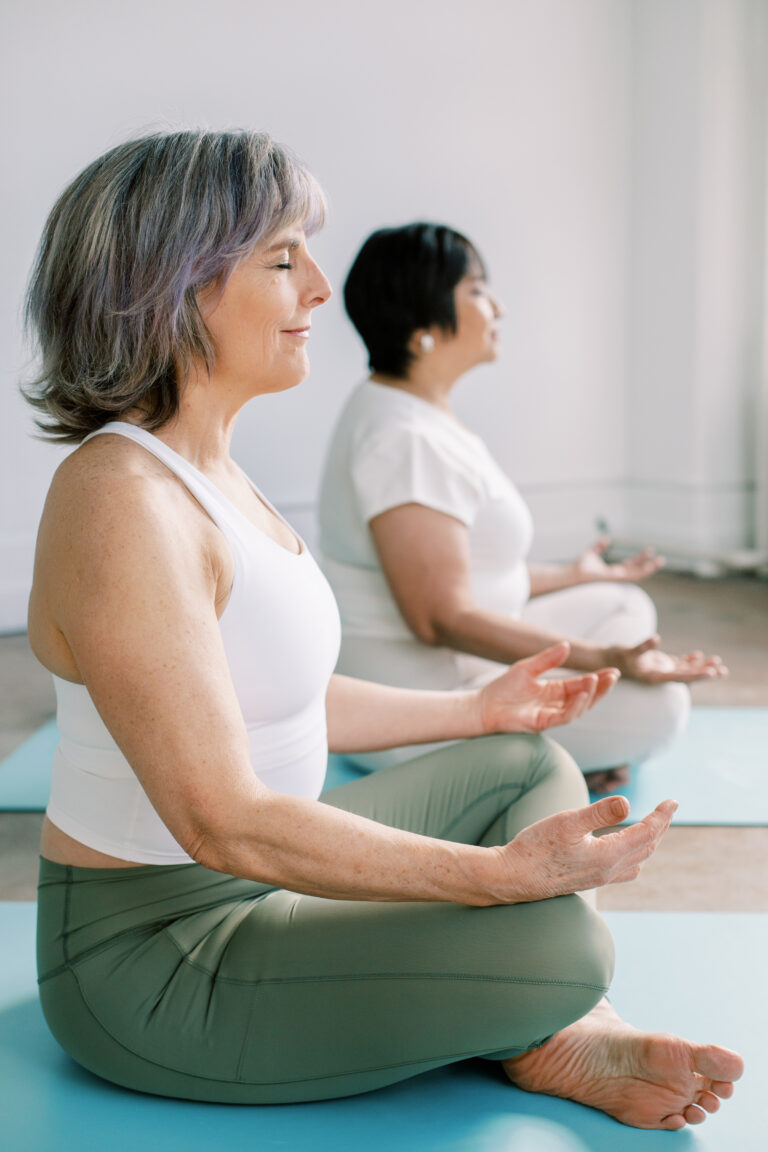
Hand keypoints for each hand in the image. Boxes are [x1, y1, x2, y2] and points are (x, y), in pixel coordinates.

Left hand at [477, 642, 619, 735]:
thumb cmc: (503, 688)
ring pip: (579, 708)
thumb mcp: (527, 667)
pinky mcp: (543, 723)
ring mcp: (551, 714)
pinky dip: (575, 706)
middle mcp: (556, 703)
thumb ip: (548, 659)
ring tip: (597, 681)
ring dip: (590, 696)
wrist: (483, 705)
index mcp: (554, 690)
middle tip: (614, 676)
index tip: (613, 671)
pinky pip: (564, 717)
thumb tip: (567, 645)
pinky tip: (582, 694)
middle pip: (586, 697)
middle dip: (601, 688)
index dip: (597, 679)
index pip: (581, 684)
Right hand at [488, 795, 676, 902]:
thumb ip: (598, 813)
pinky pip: (624, 869)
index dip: (662, 816)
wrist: (512, 878)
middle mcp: (609, 871)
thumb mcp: (565, 822)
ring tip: (652, 825)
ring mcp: (599, 878)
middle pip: (647, 848)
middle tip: (667, 808)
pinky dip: (634, 854)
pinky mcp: (588, 880)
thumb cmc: (535, 848)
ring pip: (637, 860)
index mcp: (608, 856)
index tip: (672, 801)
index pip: (647, 834)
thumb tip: (627, 803)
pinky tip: (624, 847)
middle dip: (660, 827)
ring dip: (650, 842)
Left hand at [571, 537, 664, 584]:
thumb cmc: (579, 566)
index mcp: (613, 571)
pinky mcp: (615, 578)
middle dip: (649, 566)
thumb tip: (606, 539)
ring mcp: (616, 578)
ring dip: (649, 568)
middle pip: (637, 571)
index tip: (650, 551)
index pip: (630, 566)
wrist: (572, 573)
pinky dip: (641, 571)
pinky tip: (649, 566)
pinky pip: (631, 576)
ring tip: (660, 561)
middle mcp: (617, 576)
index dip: (640, 559)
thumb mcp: (592, 553)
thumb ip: (599, 547)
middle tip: (661, 559)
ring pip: (637, 575)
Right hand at [609, 635, 727, 683]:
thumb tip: (657, 639)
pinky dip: (688, 659)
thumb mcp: (629, 651)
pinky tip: (698, 654)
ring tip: (718, 662)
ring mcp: (660, 670)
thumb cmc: (616, 657)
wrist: (605, 660)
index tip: (712, 673)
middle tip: (723, 671)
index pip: (681, 677)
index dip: (697, 674)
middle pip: (687, 675)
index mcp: (655, 677)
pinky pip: (676, 663)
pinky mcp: (658, 664)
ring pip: (685, 669)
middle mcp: (660, 675)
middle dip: (705, 672)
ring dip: (700, 666)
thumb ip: (643, 646)